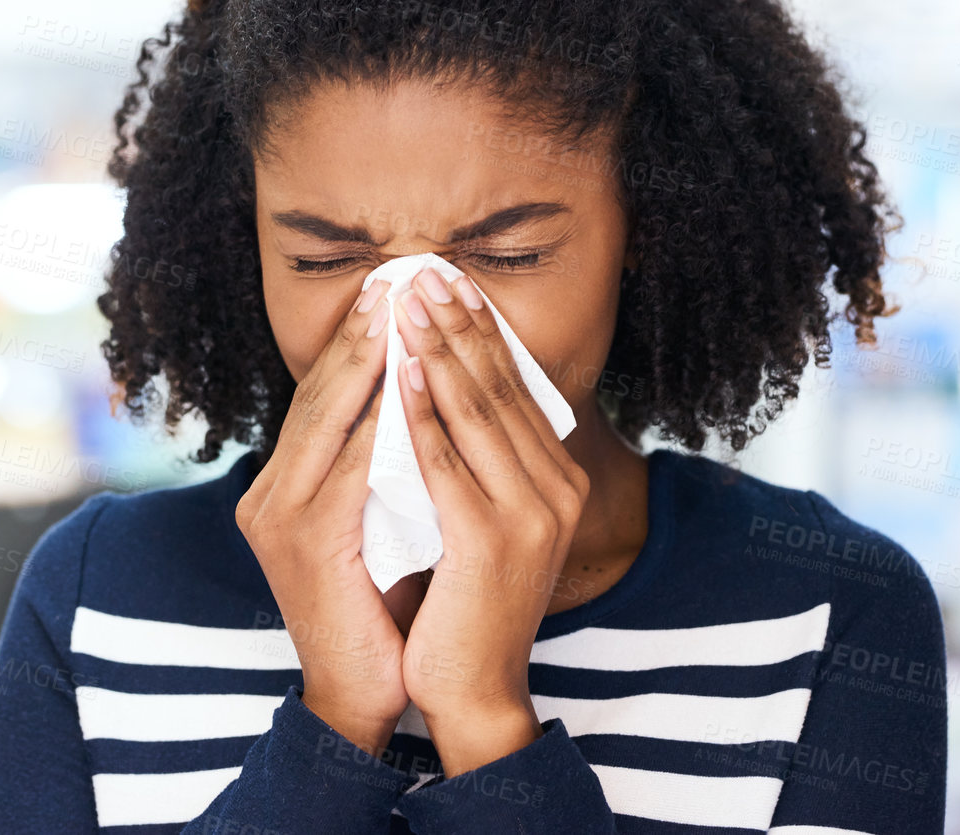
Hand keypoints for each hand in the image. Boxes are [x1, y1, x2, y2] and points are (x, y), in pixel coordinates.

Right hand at [234, 280, 414, 756]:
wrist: (363, 693)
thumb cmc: (382, 607)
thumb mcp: (379, 521)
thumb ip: (384, 467)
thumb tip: (424, 400)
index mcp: (283, 487)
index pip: (321, 399)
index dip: (353, 344)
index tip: (390, 294)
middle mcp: (269, 495)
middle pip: (317, 396)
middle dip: (356, 336)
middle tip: (393, 281)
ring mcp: (278, 518)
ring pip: (325, 420)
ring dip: (363, 363)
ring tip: (396, 313)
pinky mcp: (303, 543)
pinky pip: (347, 468)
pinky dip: (375, 423)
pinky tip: (403, 385)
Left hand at [389, 269, 589, 775]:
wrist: (476, 689)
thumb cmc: (471, 606)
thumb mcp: (487, 523)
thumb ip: (483, 467)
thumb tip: (455, 396)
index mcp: (559, 483)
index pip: (517, 389)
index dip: (482, 332)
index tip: (450, 284)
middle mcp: (556, 491)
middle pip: (499, 388)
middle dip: (458, 324)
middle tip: (425, 271)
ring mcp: (529, 515)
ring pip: (475, 412)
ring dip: (437, 349)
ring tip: (407, 302)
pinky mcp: (490, 540)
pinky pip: (446, 460)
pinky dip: (420, 410)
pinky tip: (400, 370)